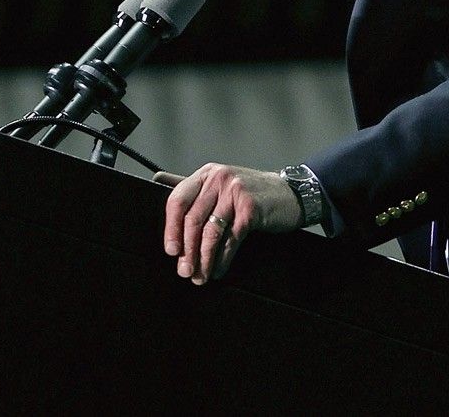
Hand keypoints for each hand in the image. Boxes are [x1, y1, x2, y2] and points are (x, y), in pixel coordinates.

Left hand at [155, 162, 301, 283]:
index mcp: (207, 173)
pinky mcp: (251, 208)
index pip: (178, 200)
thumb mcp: (221, 183)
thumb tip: (157, 179)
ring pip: (210, 232)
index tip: (171, 251)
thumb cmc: (253, 193)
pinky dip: (222, 258)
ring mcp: (236, 192)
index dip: (171, 228)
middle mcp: (219, 178)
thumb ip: (192, 185)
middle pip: (193, 219)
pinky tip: (218, 270)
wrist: (291, 193)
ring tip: (200, 276)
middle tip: (185, 271)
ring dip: (203, 259)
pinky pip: (230, 239)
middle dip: (187, 250)